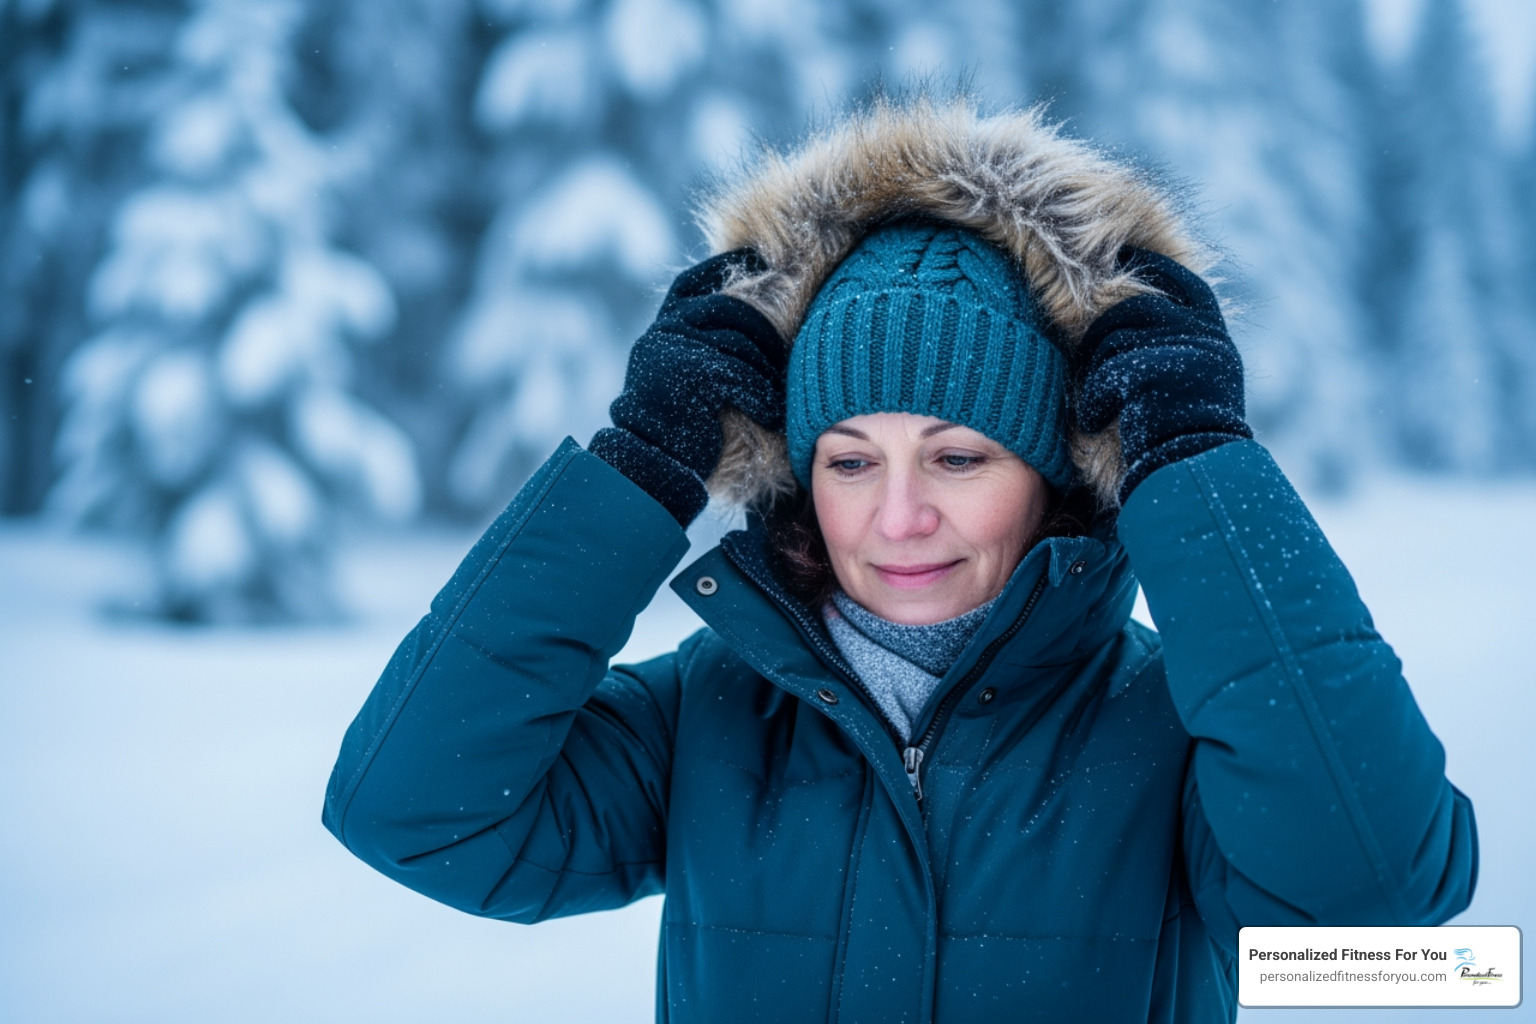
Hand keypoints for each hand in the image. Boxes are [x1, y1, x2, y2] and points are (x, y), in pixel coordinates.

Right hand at [591, 249, 785, 524]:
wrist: (650, 463)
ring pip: (741, 342)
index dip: (727, 270)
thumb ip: (700, 343)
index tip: (762, 267)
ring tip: (777, 396)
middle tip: (787, 357)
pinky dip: (761, 396)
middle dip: (765, 331)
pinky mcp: (692, 371)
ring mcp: (676, 346)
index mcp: (662, 326)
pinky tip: (769, 414)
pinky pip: (741, 373)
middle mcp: (665, 329)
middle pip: (731, 308)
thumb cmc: (676, 427)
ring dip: (767, 372)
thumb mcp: (681, 374)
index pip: (695, 281)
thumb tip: (748, 319)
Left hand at [1074, 248, 1250, 503]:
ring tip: (1095, 406)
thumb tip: (1124, 310)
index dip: (1145, 268)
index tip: (1114, 263)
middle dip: (1098, 334)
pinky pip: (1106, 372)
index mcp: (1212, 333)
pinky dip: (1094, 400)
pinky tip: (1094, 423)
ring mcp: (1185, 351)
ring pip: (1113, 336)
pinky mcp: (1158, 373)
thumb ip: (1168, 343)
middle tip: (1084, 364)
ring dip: (1094, 372)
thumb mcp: (1185, 381)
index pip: (1177, 280)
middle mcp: (1205, 336)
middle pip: (1133, 307)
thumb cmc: (1178, 438)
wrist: (1194, 476)